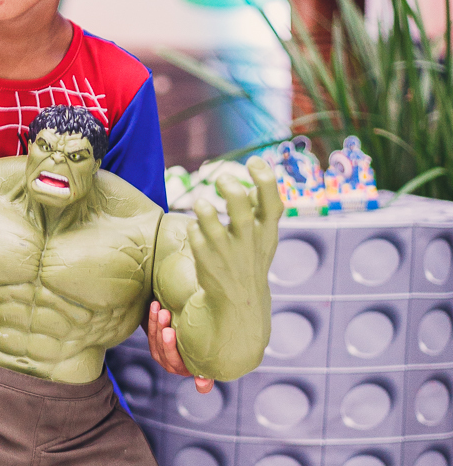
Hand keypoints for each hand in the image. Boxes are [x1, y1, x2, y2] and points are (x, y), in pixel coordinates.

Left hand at [147, 301, 213, 391]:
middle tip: (164, 314)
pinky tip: (154, 304)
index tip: (169, 331)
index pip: (173, 358)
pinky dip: (151, 317)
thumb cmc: (207, 356)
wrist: (196, 342)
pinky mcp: (154, 342)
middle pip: (161, 345)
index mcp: (182, 369)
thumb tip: (202, 385)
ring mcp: (159, 353)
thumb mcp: (207, 369)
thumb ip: (205, 379)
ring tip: (159, 307)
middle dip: (161, 328)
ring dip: (155, 321)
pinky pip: (150, 330)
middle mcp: (168, 363)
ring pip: (154, 337)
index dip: (169, 346)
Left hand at [187, 156, 281, 311]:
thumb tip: (255, 183)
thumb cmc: (250, 261)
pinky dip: (193, 227)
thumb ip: (261, 212)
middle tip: (220, 178)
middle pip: (239, 205)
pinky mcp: (206, 261)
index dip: (265, 177)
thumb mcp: (265, 239)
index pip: (273, 201)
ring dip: (203, 207)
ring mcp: (226, 252)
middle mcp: (248, 240)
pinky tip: (196, 228)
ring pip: (209, 221)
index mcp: (267, 232)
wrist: (240, 303)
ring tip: (202, 203)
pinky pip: (194, 235)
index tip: (253, 161)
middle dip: (228, 186)